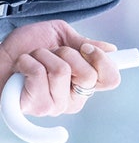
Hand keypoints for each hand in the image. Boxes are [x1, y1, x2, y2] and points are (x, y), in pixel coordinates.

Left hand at [0, 20, 120, 115]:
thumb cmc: (26, 47)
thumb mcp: (59, 36)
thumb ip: (84, 43)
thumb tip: (111, 49)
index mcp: (82, 81)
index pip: (110, 79)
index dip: (103, 61)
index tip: (87, 48)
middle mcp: (72, 98)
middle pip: (89, 75)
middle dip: (67, 53)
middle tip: (53, 52)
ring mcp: (55, 105)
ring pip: (62, 71)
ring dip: (43, 55)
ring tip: (33, 59)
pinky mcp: (36, 106)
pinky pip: (40, 75)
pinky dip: (28, 62)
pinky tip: (22, 68)